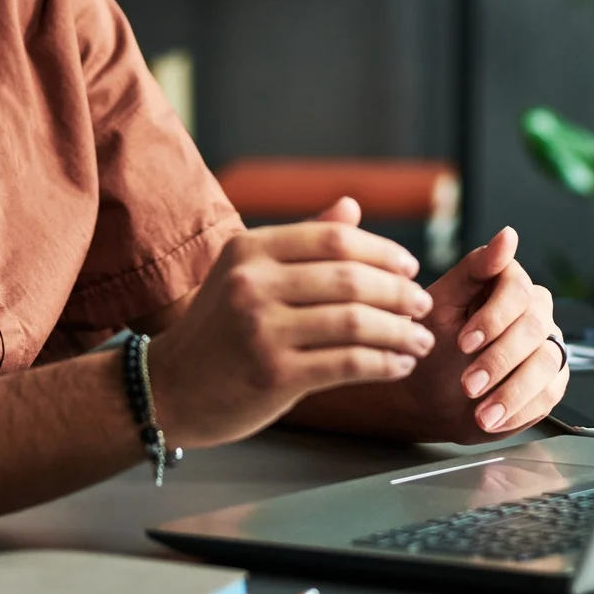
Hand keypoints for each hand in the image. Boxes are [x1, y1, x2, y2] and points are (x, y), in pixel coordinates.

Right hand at [148, 201, 434, 448]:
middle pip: (351, 279)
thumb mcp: (246, 273)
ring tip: (421, 339)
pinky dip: (384, 363)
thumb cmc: (218, 328)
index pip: (335, 239)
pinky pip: (347, 363)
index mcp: (249, 250)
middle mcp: (253, 284)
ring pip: (355, 323)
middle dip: (400, 293)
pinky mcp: (273, 374)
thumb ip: (301, 240)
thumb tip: (351, 206)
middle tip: (424, 305)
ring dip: (400, 331)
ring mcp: (261, 330)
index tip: (410, 267)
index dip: (383, 252)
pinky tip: (399, 364)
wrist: (169, 387)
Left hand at [401, 226, 567, 442]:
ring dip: (511, 389)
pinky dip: (519, 408)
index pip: (517, 289)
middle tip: (467, 383)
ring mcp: (546, 346)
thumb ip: (474, 269)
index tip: (464, 342)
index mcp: (508, 283)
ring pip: (546, 362)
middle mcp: (534, 311)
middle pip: (533, 326)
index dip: (492, 317)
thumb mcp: (440, 304)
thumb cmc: (432, 345)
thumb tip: (508, 236)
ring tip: (480, 409)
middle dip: (498, 358)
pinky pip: (550, 393)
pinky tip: (492, 416)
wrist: (427, 395)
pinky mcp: (551, 381)